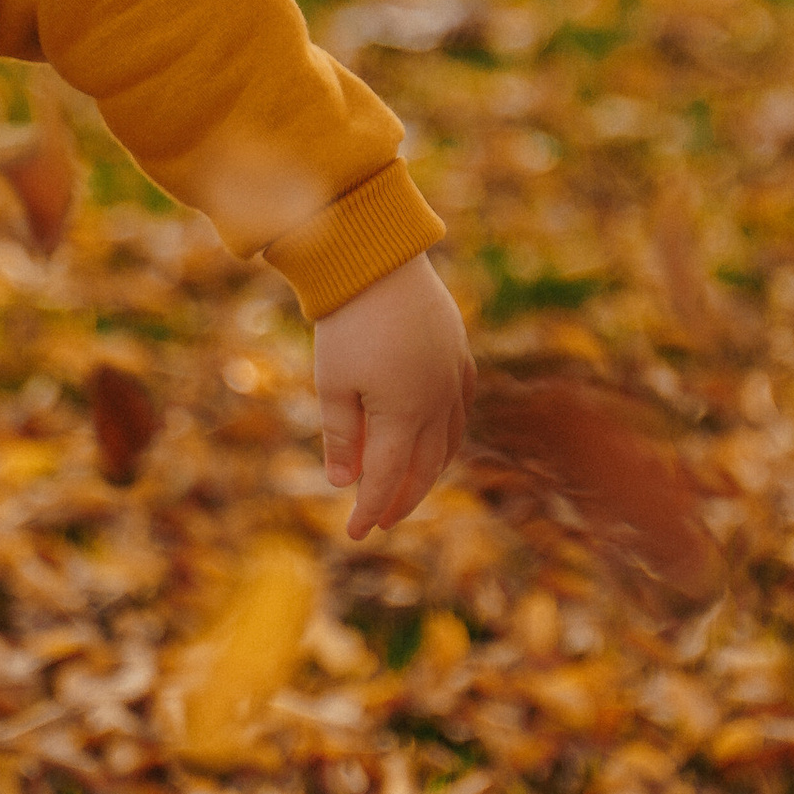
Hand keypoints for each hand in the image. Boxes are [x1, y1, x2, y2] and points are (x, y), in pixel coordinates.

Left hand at [313, 252, 473, 539]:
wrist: (378, 260)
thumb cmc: (347, 322)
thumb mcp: (332, 384)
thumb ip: (340, 437)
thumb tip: (343, 483)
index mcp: (403, 415)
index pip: (387, 480)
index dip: (370, 510)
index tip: (354, 534)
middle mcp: (437, 404)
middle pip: (423, 469)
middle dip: (400, 500)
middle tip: (378, 520)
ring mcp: (453, 379)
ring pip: (447, 443)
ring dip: (426, 472)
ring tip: (404, 489)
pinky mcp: (459, 356)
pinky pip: (460, 409)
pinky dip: (447, 435)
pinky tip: (436, 441)